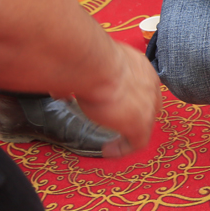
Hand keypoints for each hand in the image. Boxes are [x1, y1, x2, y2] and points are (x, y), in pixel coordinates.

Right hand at [73, 41, 162, 157]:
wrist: (95, 67)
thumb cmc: (88, 60)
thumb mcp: (89, 68)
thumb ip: (80, 80)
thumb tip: (60, 92)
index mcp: (139, 66)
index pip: (142, 85)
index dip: (132, 97)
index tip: (116, 106)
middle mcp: (149, 84)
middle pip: (149, 104)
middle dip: (135, 114)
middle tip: (116, 124)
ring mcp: (148, 105)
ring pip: (145, 124)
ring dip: (129, 133)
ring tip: (112, 143)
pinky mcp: (141, 124)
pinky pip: (137, 143)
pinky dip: (123, 149)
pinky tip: (108, 150)